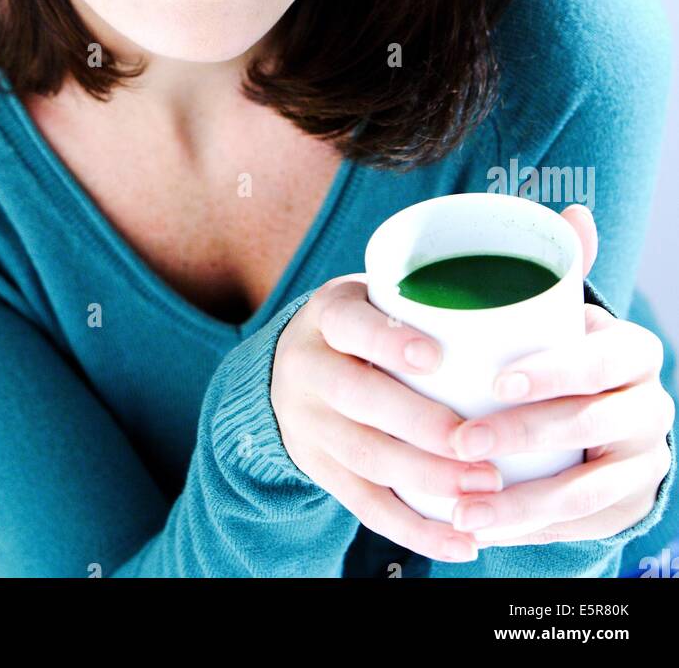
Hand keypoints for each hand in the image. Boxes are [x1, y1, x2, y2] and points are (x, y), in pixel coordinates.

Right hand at [271, 273, 499, 561]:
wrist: (291, 368)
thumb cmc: (367, 325)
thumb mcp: (378, 295)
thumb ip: (433, 297)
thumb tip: (543, 291)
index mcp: (326, 316)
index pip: (349, 324)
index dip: (387, 342)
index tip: (434, 358)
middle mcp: (308, 369)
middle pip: (357, 399)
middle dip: (420, 426)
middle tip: (477, 443)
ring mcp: (309, 424)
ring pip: (365, 457)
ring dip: (427, 479)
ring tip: (484, 489)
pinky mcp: (321, 471)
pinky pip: (367, 507)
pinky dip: (416, 530)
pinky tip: (462, 544)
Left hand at [450, 205, 674, 545]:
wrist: (608, 418)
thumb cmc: (569, 352)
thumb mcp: (567, 314)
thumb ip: (563, 270)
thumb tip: (575, 212)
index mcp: (634, 351)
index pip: (601, 359)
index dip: (554, 371)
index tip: (497, 381)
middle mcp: (648, 407)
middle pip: (589, 425)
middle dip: (522, 436)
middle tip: (462, 443)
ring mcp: (642, 462)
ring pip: (586, 490)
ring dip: (521, 504)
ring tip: (464, 507)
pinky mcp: (626, 507)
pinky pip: (581, 526)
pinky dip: (531, 532)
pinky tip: (485, 533)